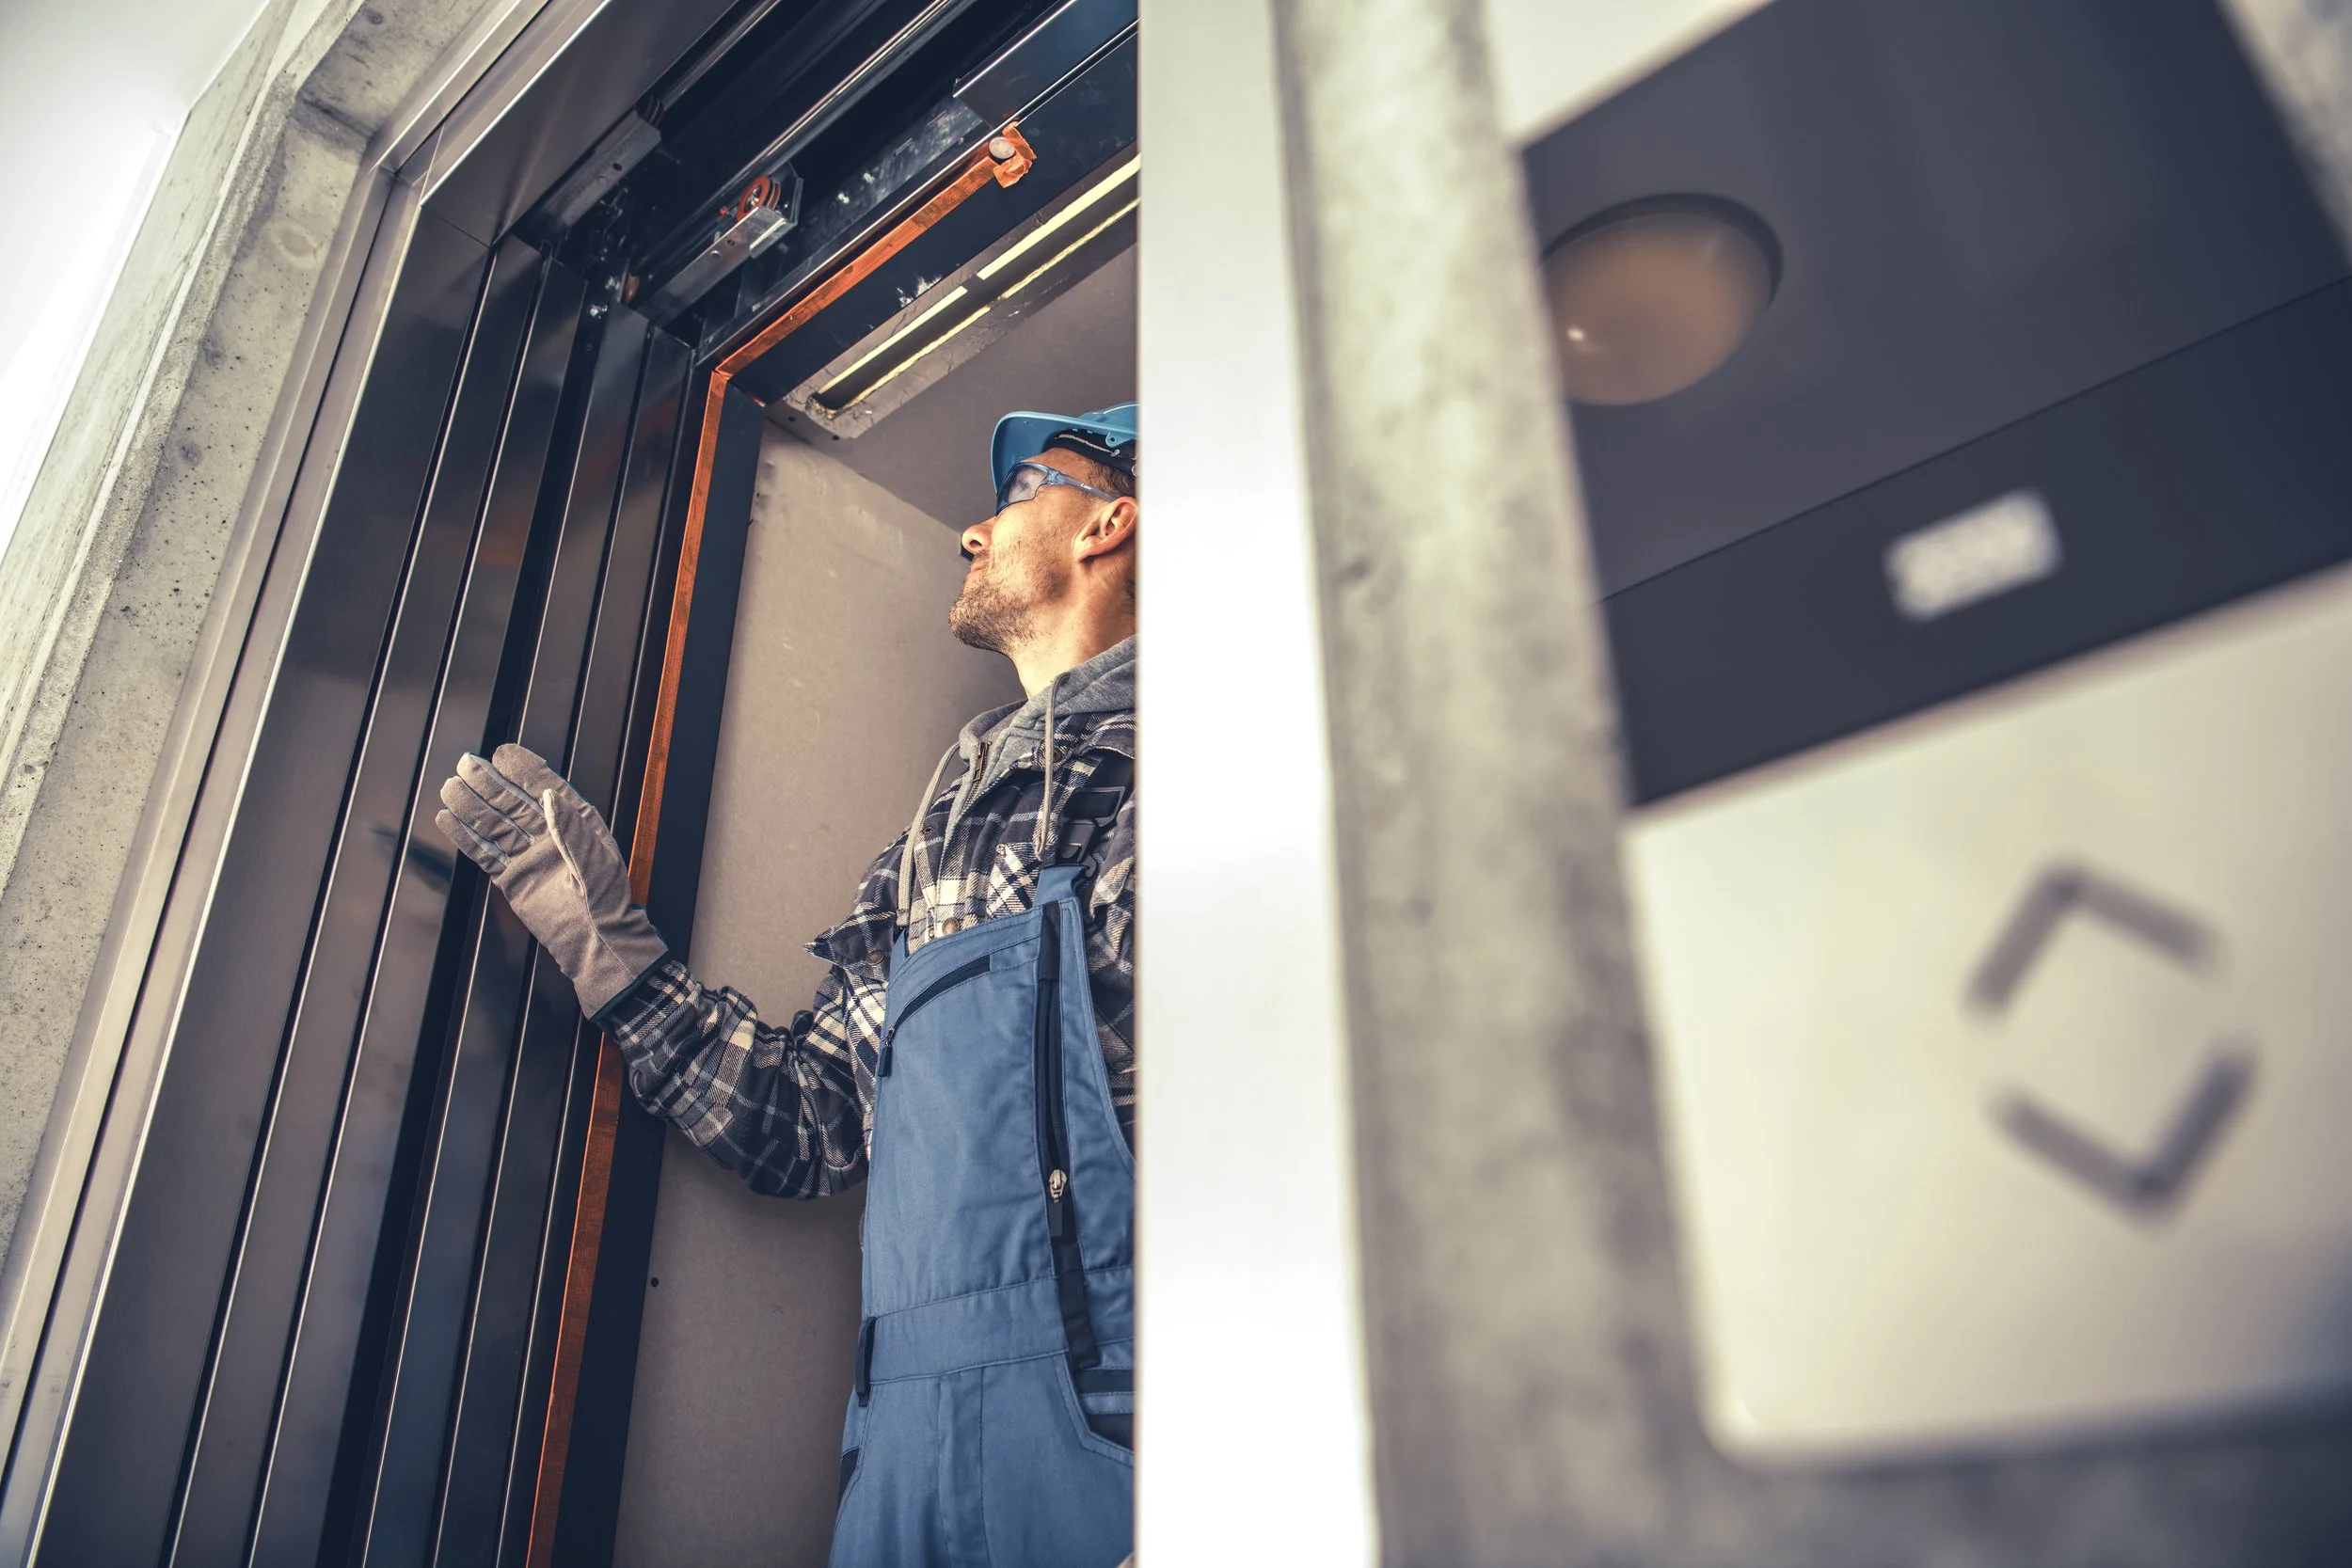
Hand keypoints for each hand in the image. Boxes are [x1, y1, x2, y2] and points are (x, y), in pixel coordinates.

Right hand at [436, 744, 667, 1015]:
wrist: (597, 942)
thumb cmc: (607, 902)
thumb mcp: (595, 863)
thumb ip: (571, 830)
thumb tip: (548, 795)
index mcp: (577, 823)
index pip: (547, 788)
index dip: (524, 769)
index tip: (502, 752)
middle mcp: (550, 834)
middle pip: (513, 803)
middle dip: (490, 783)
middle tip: (466, 763)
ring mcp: (529, 855)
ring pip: (495, 825)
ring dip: (471, 806)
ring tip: (449, 786)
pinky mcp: (512, 877)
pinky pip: (485, 853)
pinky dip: (466, 837)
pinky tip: (447, 819)